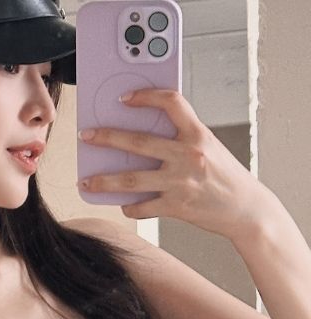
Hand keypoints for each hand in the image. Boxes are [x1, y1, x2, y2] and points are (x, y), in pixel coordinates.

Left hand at [77, 87, 272, 238]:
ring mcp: (179, 182)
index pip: (171, 103)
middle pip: (137, 142)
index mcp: (198, 134)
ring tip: (85, 182)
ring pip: (130, 180)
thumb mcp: (210, 148)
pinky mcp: (175, 207)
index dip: (146, 97)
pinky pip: (142, 207)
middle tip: (86, 136)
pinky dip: (129, 207)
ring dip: (103, 181)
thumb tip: (144, 140)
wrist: (246, 209)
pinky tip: (123, 205)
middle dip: (107, 138)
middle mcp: (187, 155)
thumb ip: (182, 141)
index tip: (124, 98)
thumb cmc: (225, 176)